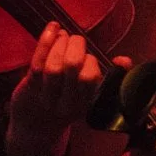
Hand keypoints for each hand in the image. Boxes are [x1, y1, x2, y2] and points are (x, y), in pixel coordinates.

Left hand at [4, 22, 123, 155]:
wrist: (35, 127)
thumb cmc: (66, 104)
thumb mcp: (89, 97)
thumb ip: (107, 79)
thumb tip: (125, 60)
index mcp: (85, 104)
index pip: (91, 78)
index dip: (90, 61)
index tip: (88, 56)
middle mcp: (67, 102)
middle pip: (73, 66)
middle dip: (76, 45)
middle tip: (76, 39)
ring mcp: (46, 95)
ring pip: (54, 64)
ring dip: (60, 43)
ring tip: (63, 35)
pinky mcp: (30, 87)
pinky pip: (37, 61)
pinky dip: (45, 41)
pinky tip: (52, 28)